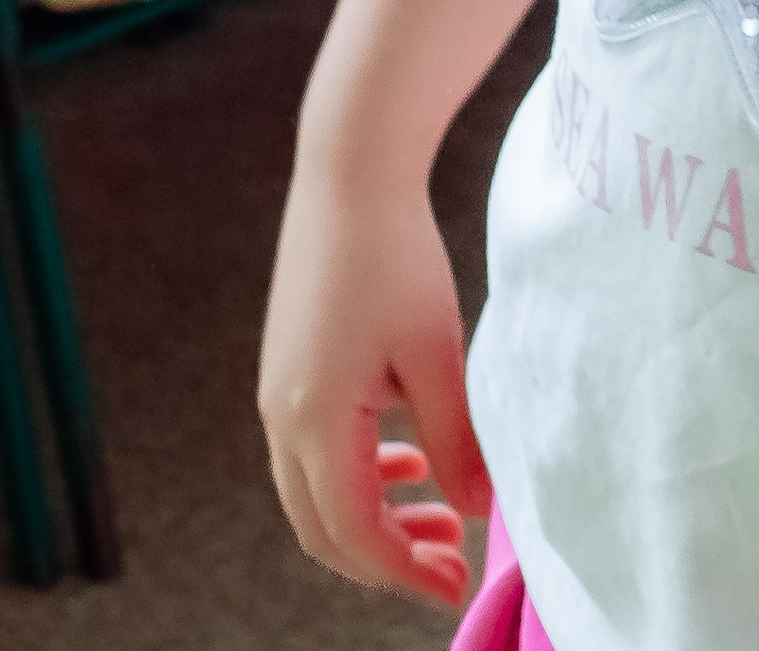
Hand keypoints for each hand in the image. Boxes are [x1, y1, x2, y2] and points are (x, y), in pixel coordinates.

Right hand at [259, 154, 488, 605]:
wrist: (349, 174)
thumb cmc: (396, 256)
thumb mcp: (437, 353)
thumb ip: (456, 439)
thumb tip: (483, 510)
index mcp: (315, 421)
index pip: (355, 533)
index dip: (405, 571)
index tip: (457, 584)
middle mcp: (280, 419)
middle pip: (325, 530)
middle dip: (389, 558)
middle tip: (454, 560)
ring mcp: (276, 397)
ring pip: (317, 496)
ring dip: (376, 519)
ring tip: (444, 516)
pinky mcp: (286, 373)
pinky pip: (314, 454)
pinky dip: (359, 476)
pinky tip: (409, 465)